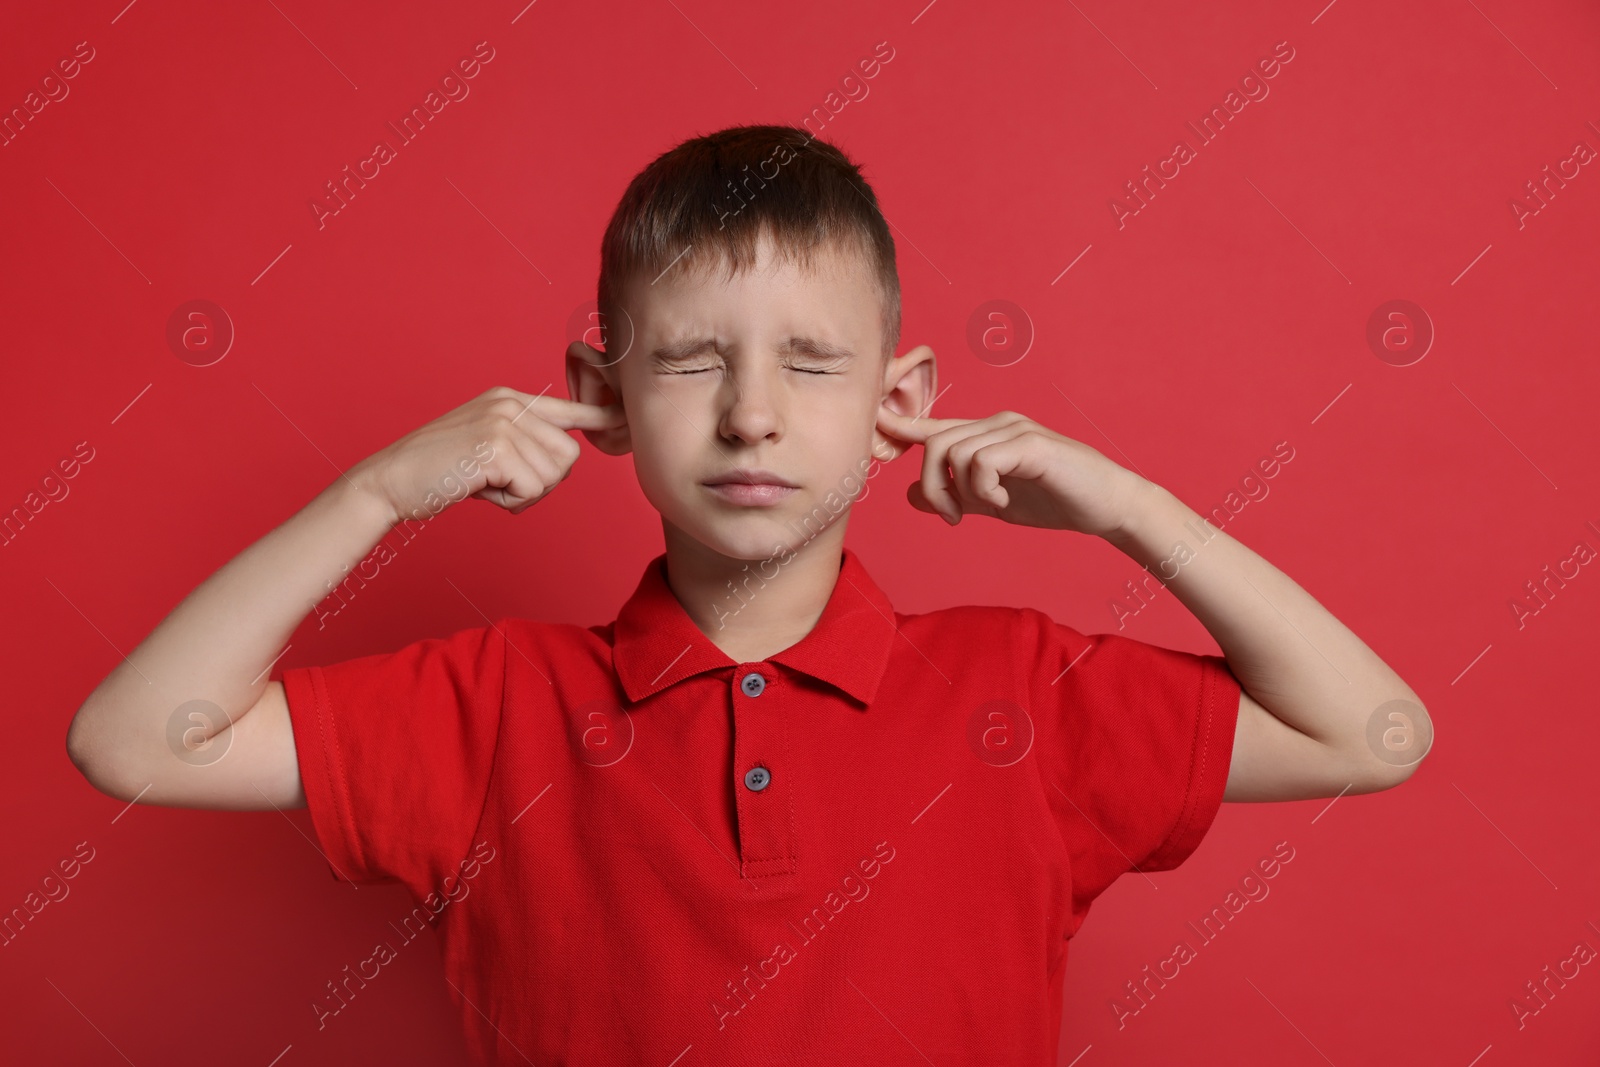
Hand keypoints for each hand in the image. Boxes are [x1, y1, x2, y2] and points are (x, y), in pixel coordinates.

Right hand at [351, 386, 625, 523]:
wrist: (389, 482)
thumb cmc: (437, 472)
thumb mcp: (486, 446)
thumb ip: (523, 443)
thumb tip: (567, 455)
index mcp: (507, 399)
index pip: (566, 408)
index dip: (597, 419)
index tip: (622, 419)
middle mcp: (509, 404)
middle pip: (568, 455)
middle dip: (542, 482)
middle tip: (500, 484)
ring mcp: (503, 422)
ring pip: (554, 474)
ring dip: (523, 494)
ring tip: (485, 484)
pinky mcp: (496, 447)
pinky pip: (533, 489)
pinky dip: (510, 502)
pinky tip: (479, 490)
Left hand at [875, 407, 1145, 537]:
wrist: (1107, 507)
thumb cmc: (1055, 502)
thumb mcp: (994, 503)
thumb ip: (956, 497)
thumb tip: (910, 494)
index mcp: (987, 435)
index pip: (935, 426)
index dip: (902, 424)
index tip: (874, 421)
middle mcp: (996, 423)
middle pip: (935, 443)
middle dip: (933, 487)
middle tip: (953, 518)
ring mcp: (1013, 429)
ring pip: (954, 452)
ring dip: (959, 491)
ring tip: (985, 509)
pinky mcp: (1029, 443)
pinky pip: (981, 460)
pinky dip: (984, 488)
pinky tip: (1003, 502)